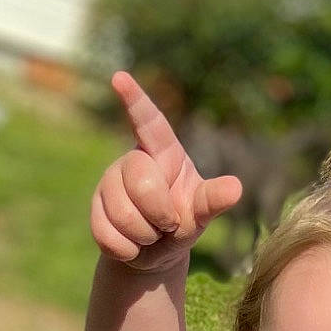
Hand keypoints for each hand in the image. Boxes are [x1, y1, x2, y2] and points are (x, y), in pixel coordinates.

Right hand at [90, 72, 241, 273]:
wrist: (156, 252)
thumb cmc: (183, 222)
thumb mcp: (201, 212)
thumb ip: (212, 200)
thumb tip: (235, 189)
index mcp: (162, 152)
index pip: (149, 122)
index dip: (136, 101)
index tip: (119, 78)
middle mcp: (132, 161)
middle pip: (140, 182)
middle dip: (158, 213)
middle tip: (167, 223)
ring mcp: (110, 184)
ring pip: (121, 212)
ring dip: (143, 234)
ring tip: (150, 233)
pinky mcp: (95, 210)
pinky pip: (106, 233)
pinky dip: (126, 249)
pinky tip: (133, 246)